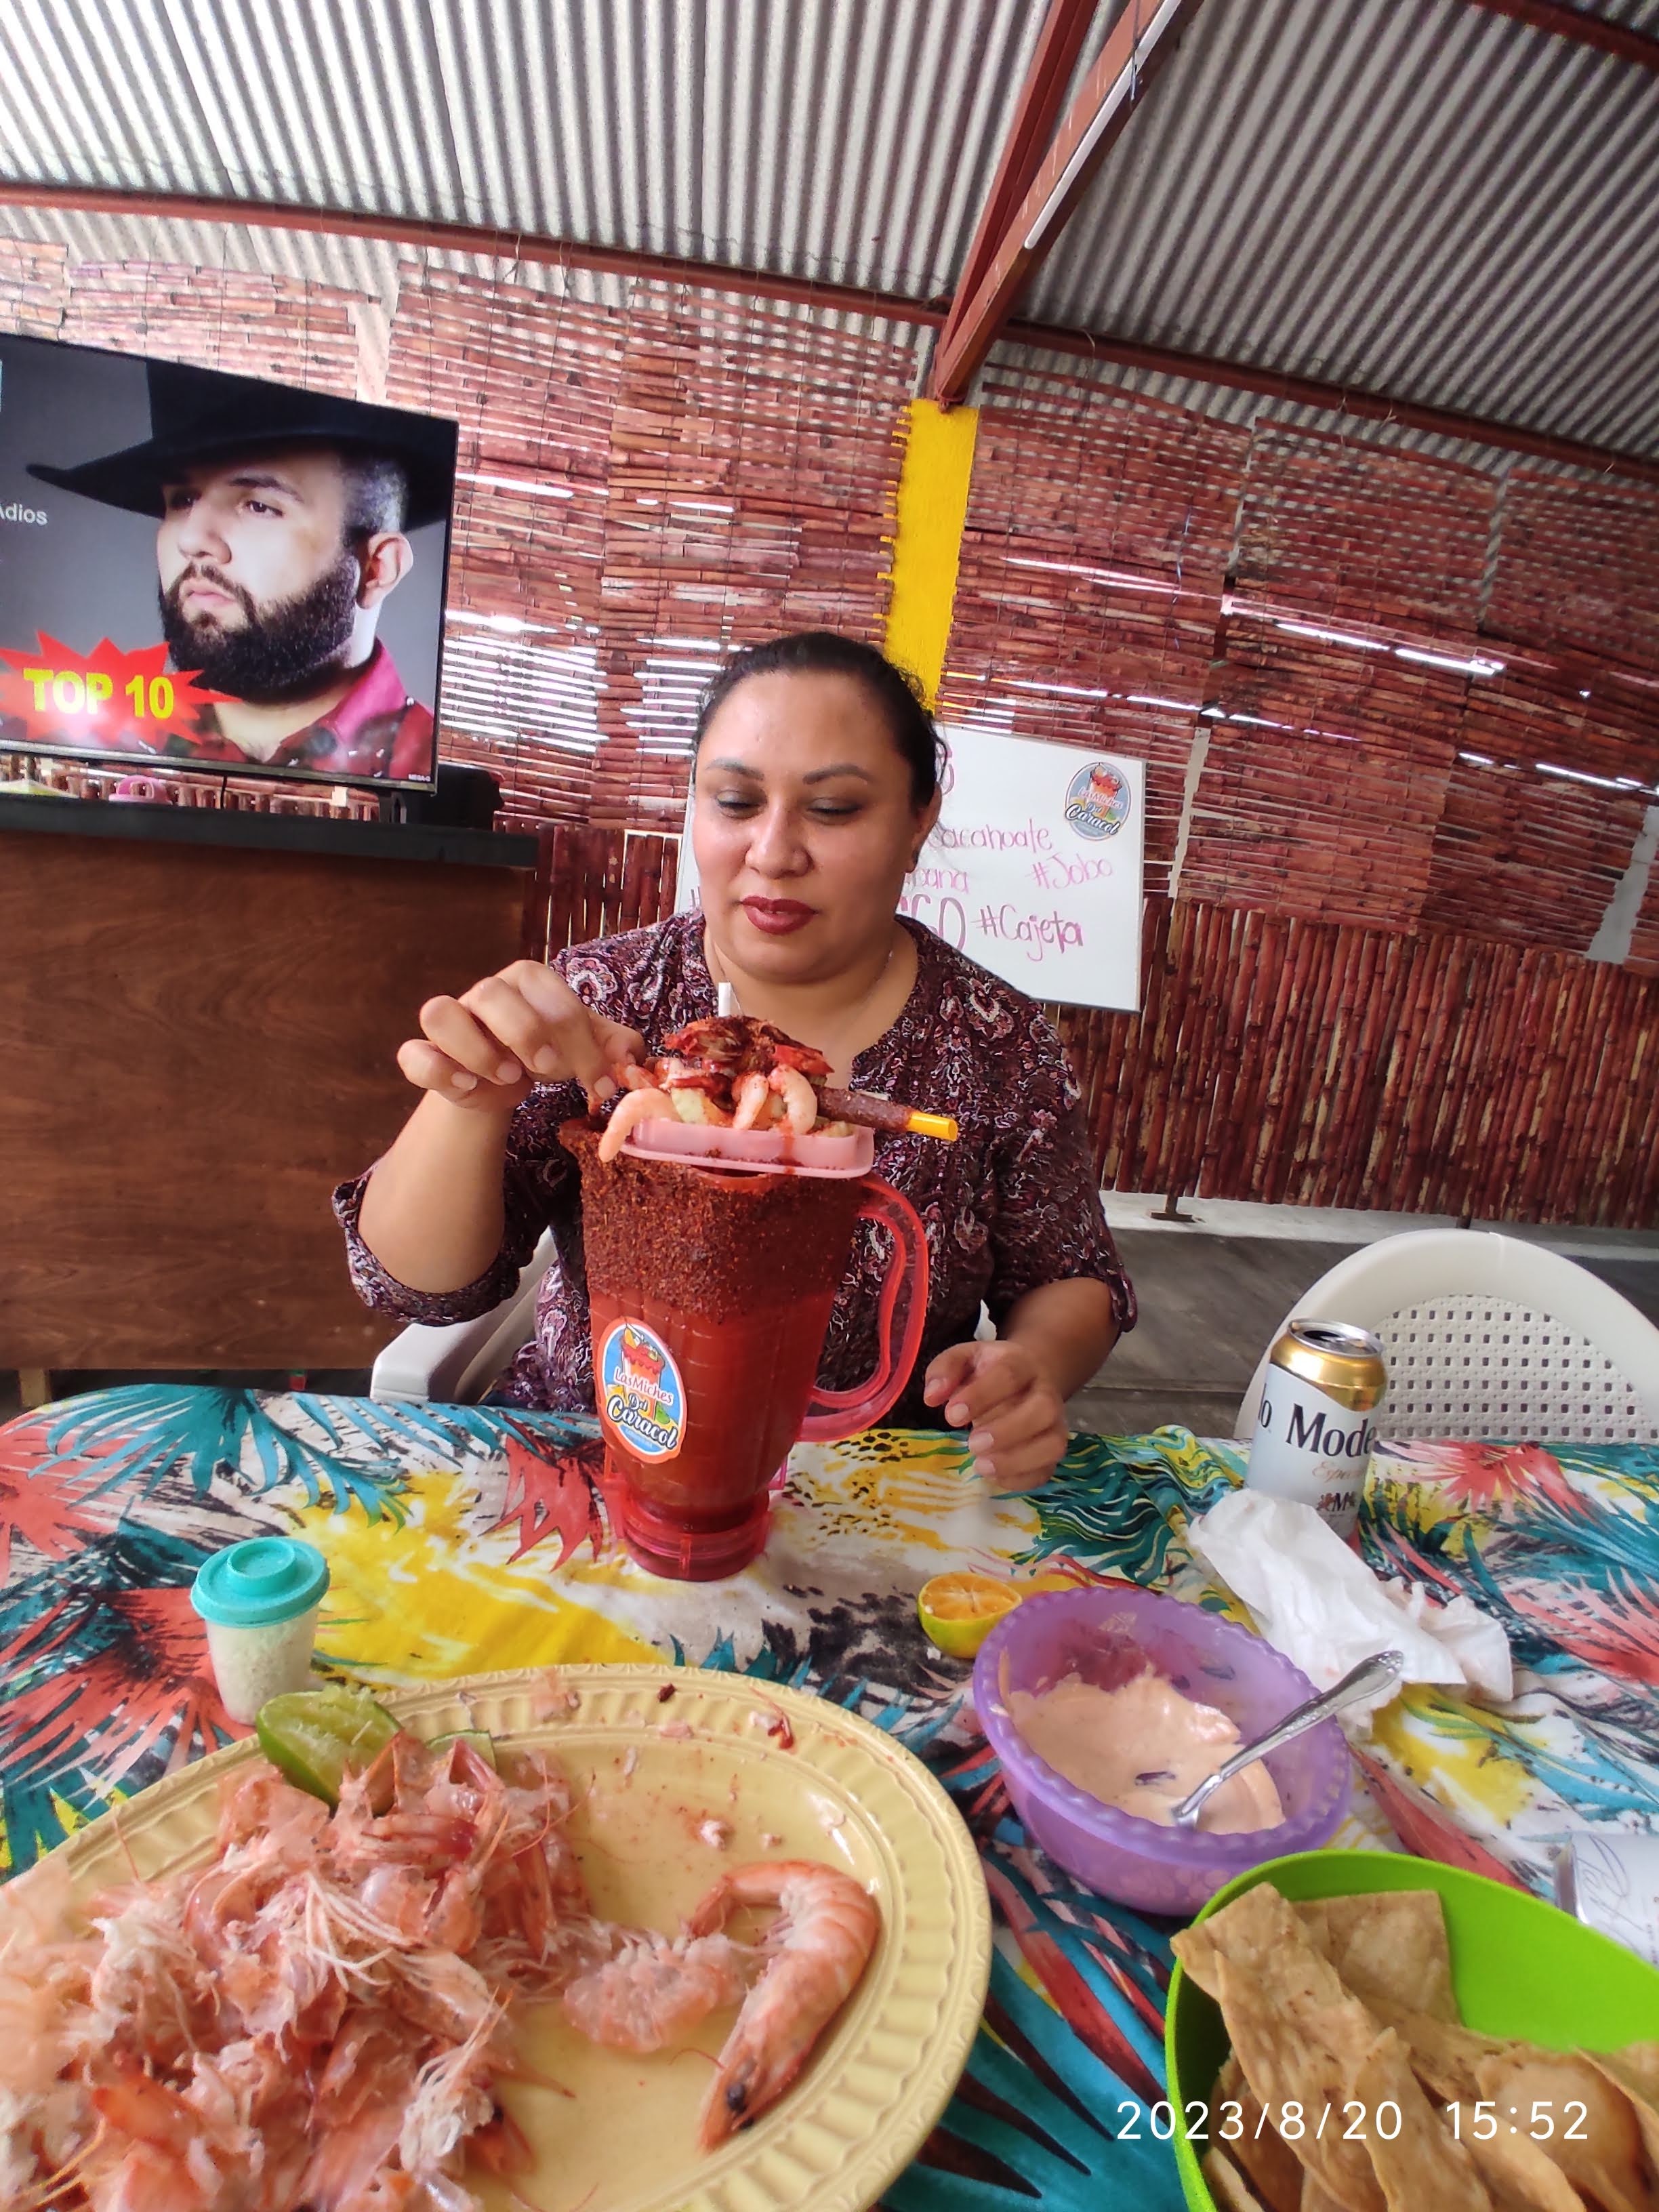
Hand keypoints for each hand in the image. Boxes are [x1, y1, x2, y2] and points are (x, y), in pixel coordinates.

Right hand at [397, 960, 644, 1114]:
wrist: (503, 1080)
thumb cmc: (546, 1051)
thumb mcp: (585, 1048)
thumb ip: (613, 1047)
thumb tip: (631, 1056)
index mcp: (529, 984)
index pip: (551, 997)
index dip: (581, 1041)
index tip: (600, 1083)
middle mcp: (486, 995)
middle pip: (490, 991)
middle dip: (524, 1031)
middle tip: (547, 1068)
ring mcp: (452, 1022)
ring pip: (440, 1012)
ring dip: (473, 1047)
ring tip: (506, 1077)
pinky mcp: (424, 1053)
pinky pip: (413, 1053)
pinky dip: (435, 1069)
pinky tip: (465, 1088)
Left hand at [922, 1339, 1068, 1492]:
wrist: (1026, 1379)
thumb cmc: (989, 1372)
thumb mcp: (964, 1359)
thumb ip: (945, 1370)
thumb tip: (932, 1397)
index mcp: (1021, 1364)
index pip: (1009, 1374)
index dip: (981, 1396)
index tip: (951, 1416)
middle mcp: (1046, 1392)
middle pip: (1043, 1409)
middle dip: (1007, 1431)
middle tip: (972, 1445)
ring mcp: (1054, 1423)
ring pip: (1053, 1444)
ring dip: (1017, 1460)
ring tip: (981, 1466)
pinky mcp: (1052, 1450)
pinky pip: (1046, 1470)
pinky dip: (1021, 1479)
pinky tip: (994, 1477)